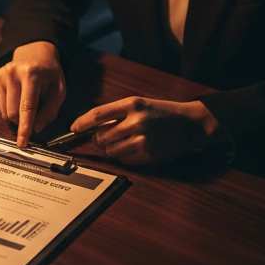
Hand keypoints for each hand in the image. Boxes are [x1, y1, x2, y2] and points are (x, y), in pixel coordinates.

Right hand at [0, 41, 66, 146]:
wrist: (34, 52)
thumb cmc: (48, 73)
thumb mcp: (59, 89)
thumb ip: (50, 111)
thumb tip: (37, 128)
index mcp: (32, 75)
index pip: (27, 107)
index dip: (25, 128)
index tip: (22, 142)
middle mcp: (12, 73)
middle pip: (12, 113)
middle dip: (22, 122)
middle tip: (32, 115)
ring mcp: (0, 75)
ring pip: (3, 112)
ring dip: (15, 115)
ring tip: (24, 100)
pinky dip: (6, 107)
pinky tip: (15, 96)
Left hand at [71, 97, 220, 164]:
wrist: (190, 123)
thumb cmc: (162, 113)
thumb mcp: (140, 104)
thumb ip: (116, 114)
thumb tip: (91, 129)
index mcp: (132, 104)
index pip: (98, 114)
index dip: (82, 123)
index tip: (74, 128)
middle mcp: (136, 121)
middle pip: (101, 136)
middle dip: (100, 139)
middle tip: (108, 136)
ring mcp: (142, 139)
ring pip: (110, 150)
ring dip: (113, 148)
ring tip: (127, 140)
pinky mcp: (148, 155)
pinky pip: (123, 159)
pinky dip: (125, 156)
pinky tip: (136, 148)